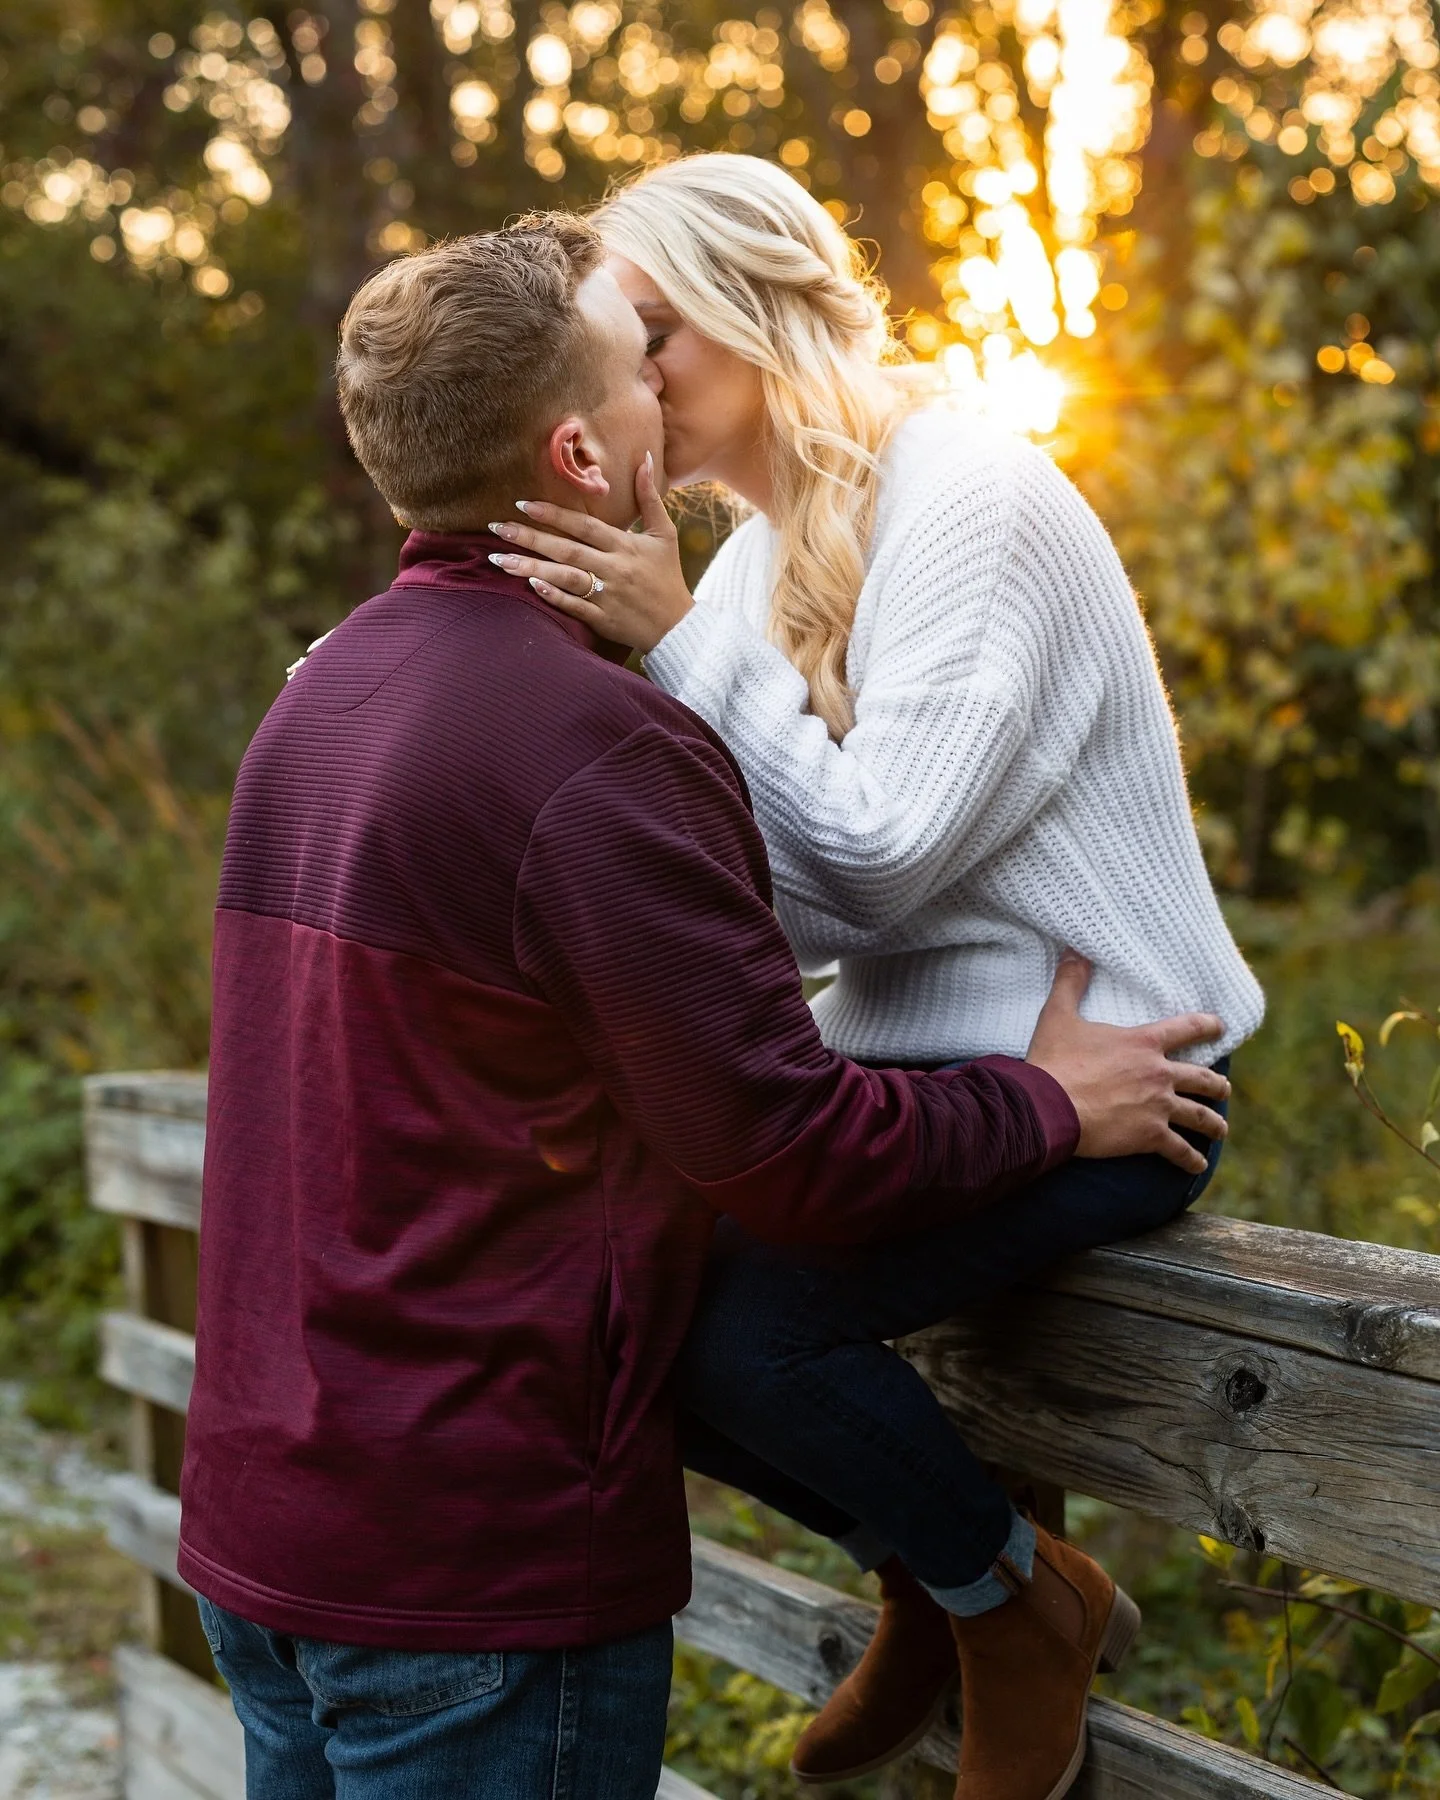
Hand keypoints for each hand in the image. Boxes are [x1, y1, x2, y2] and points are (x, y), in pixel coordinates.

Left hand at [486, 453, 694, 652]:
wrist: (677, 625)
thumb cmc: (667, 576)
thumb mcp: (664, 533)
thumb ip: (649, 497)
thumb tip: (644, 458)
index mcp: (624, 546)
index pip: (584, 526)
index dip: (554, 514)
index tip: (523, 504)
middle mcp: (612, 569)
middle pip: (566, 550)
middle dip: (530, 538)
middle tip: (496, 528)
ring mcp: (606, 595)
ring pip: (564, 578)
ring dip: (530, 568)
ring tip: (498, 560)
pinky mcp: (602, 619)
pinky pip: (574, 606)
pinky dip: (553, 596)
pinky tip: (530, 586)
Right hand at [1025, 951, 1228, 1174]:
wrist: (1049, 1106)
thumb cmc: (1055, 1061)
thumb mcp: (1059, 1015)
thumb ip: (1071, 982)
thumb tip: (1074, 950)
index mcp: (1144, 1043)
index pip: (1186, 1028)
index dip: (1207, 1025)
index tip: (1220, 1027)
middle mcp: (1160, 1074)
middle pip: (1202, 1078)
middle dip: (1217, 1084)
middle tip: (1224, 1088)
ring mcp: (1158, 1107)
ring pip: (1200, 1115)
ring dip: (1214, 1122)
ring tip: (1221, 1128)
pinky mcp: (1149, 1136)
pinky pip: (1179, 1150)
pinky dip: (1191, 1158)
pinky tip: (1198, 1164)